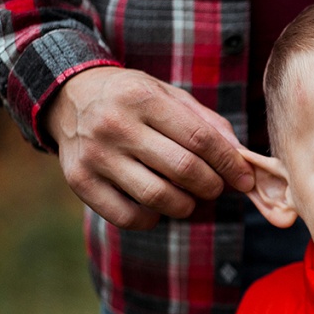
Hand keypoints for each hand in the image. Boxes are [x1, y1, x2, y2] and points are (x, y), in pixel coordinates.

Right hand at [44, 66, 254, 228]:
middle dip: (212, 186)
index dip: (230, 164)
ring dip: (186, 205)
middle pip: (183, 170)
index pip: (201, 139)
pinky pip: (129, 217)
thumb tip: (241, 158)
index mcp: (143, 98)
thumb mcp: (168, 95)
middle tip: (215, 188)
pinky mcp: (80, 182)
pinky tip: (156, 205)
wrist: (69, 98)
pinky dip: (153, 218)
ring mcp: (95, 155)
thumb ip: (207, 123)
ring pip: (158, 197)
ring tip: (188, 197)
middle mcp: (115, 125)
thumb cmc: (132, 99)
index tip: (245, 179)